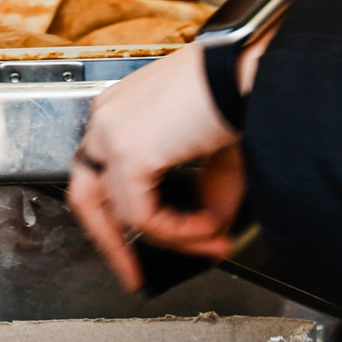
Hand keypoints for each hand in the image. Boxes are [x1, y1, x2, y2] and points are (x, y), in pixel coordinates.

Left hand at [65, 36, 271, 290]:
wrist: (254, 67)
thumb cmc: (242, 88)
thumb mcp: (217, 151)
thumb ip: (204, 192)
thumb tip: (206, 232)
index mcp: (121, 110)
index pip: (102, 173)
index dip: (121, 214)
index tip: (144, 241)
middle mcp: (107, 118)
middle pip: (87, 196)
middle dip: (112, 243)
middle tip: (135, 274)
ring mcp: (112, 134)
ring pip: (123, 213)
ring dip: (173, 237)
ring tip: (212, 241)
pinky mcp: (129, 151)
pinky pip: (144, 216)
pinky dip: (180, 230)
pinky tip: (210, 227)